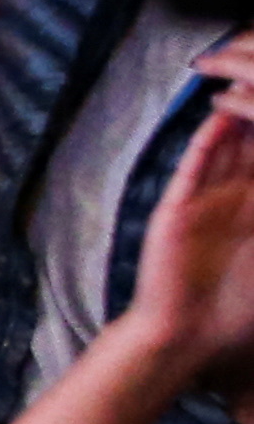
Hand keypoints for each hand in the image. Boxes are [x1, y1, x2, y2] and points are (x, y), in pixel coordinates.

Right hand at [115, 76, 253, 386]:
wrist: (184, 338)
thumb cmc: (232, 316)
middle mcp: (234, 202)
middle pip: (253, 147)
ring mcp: (204, 202)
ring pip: (224, 150)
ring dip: (237, 117)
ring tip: (245, 84)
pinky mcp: (176, 209)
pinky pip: (193, 169)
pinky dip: (205, 144)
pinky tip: (218, 119)